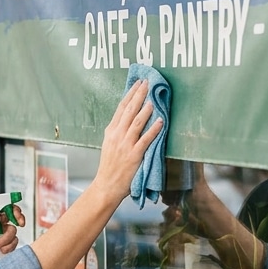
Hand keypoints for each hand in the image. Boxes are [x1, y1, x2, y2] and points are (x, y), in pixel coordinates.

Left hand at [0, 204, 24, 268]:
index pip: (5, 208)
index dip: (13, 208)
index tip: (16, 213)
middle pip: (14, 218)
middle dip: (18, 219)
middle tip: (20, 223)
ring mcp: (3, 236)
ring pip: (13, 233)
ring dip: (5, 239)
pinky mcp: (6, 247)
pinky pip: (14, 244)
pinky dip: (8, 247)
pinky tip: (0, 251)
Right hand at [93, 80, 163, 200]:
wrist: (107, 186)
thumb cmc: (109, 167)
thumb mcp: (109, 145)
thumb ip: (117, 131)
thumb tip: (128, 119)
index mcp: (110, 131)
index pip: (121, 108)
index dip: (130, 94)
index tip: (137, 83)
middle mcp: (117, 135)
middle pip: (129, 110)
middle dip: (139, 95)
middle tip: (147, 83)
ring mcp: (125, 145)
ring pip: (137, 121)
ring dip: (146, 108)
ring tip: (153, 97)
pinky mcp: (134, 155)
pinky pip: (146, 139)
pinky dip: (154, 129)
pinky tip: (161, 120)